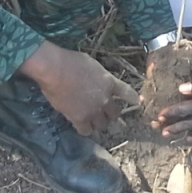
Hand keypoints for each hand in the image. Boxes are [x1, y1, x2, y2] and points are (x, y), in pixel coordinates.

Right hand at [20, 43, 137, 134]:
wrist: (55, 70)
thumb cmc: (71, 61)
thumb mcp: (92, 65)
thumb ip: (99, 77)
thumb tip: (97, 82)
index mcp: (110, 82)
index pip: (128, 93)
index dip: (133, 99)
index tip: (136, 102)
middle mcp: (105, 99)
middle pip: (115, 114)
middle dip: (111, 114)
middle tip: (105, 113)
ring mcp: (93, 110)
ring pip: (102, 124)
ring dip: (99, 122)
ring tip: (92, 120)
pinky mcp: (79, 119)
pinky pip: (87, 131)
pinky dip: (85, 129)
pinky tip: (81, 125)